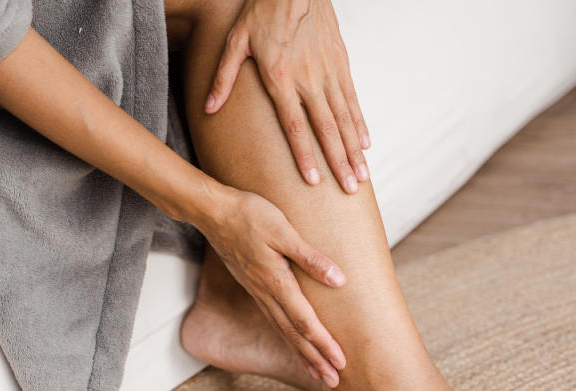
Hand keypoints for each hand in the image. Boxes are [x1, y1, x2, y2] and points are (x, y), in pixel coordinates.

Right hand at [198, 185, 346, 385]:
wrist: (213, 211)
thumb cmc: (250, 215)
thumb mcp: (284, 231)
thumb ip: (310, 258)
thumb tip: (339, 280)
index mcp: (276, 282)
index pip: (304, 322)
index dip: (324, 344)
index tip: (341, 363)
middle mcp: (266, 293)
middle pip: (294, 334)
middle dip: (315, 359)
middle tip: (334, 381)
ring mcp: (258, 292)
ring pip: (283, 330)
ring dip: (302, 353)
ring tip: (319, 371)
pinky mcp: (254, 286)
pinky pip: (274, 319)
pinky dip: (288, 336)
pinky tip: (295, 342)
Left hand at [204, 0, 370, 193]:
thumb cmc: (262, 11)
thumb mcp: (236, 41)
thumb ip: (224, 78)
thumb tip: (209, 109)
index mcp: (281, 78)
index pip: (295, 126)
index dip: (305, 155)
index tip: (314, 181)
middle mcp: (309, 80)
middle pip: (327, 129)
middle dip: (339, 162)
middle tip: (349, 189)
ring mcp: (328, 73)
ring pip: (345, 118)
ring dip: (354, 149)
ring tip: (361, 176)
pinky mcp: (341, 63)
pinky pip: (352, 100)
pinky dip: (360, 123)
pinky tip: (366, 144)